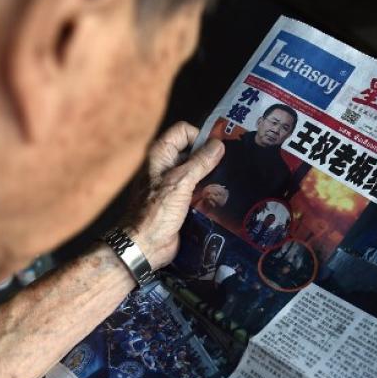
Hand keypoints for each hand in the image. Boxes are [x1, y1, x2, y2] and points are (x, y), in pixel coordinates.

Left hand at [126, 122, 223, 269]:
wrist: (145, 246)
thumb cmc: (157, 212)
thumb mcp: (180, 182)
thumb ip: (200, 162)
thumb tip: (218, 145)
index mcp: (161, 155)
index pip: (184, 132)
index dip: (200, 136)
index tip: (217, 150)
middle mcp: (166, 166)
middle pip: (193, 152)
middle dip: (211, 157)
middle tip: (231, 165)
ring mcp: (174, 185)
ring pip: (198, 173)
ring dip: (212, 177)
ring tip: (231, 182)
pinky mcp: (181, 203)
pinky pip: (198, 191)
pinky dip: (209, 193)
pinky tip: (224, 198)